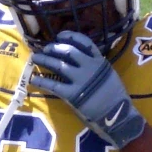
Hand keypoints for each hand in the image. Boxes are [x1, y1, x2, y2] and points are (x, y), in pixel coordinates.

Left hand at [30, 31, 144, 148]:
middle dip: (53, 48)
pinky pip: (53, 85)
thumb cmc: (114, 97)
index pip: (83, 42)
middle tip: (45, 49)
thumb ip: (96, 66)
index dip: (69, 36)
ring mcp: (80, 80)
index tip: (59, 36)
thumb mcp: (108, 74)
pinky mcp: (72, 95)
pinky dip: (41, 81)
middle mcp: (89, 67)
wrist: (118, 116)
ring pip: (58, 64)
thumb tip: (80, 60)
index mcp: (99, 61)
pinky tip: (33, 79)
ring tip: (34, 58)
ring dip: (44, 59)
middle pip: (67, 51)